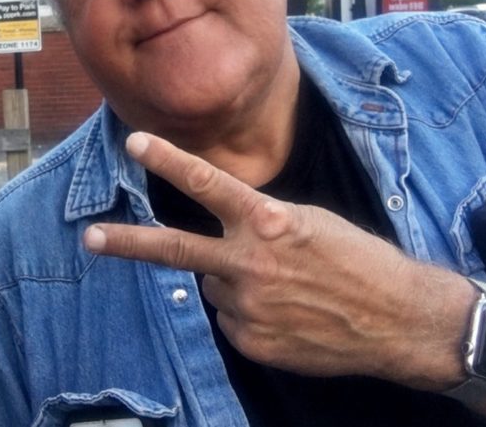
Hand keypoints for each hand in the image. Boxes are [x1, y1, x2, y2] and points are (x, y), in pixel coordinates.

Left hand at [84, 132, 471, 385]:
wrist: (394, 319)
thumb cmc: (358, 257)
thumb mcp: (310, 221)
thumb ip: (259, 223)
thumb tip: (223, 236)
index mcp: (269, 222)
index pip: (208, 183)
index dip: (169, 160)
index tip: (136, 142)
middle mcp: (251, 263)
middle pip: (176, 249)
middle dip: (129, 243)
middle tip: (91, 238)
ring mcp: (248, 307)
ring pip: (214, 285)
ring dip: (233, 281)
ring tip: (282, 286)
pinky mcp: (251, 342)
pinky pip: (232, 318)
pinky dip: (248, 312)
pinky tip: (286, 312)